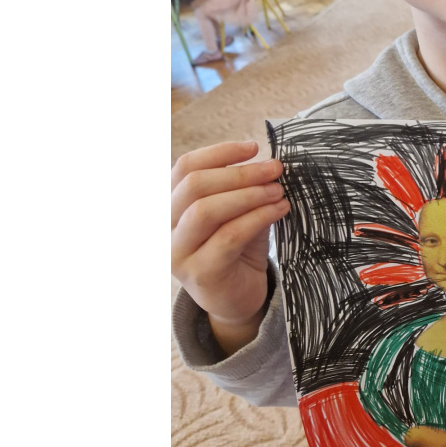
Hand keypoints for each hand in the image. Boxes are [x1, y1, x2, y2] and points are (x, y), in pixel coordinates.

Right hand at [171, 141, 289, 353]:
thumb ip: (241, 189)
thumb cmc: (237, 249)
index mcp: (170, 206)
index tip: (253, 147)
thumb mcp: (237, 213)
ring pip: (206, 210)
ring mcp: (178, 252)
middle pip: (194, 186)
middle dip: (240, 173)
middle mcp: (165, 228)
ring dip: (248, 195)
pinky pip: (228, 236)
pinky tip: (280, 209)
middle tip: (275, 169)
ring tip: (278, 190)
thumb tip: (267, 162)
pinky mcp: (200, 273)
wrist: (237, 299)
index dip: (219, 152)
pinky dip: (258, 217)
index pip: (184, 168)